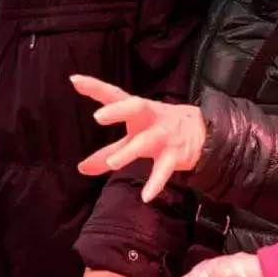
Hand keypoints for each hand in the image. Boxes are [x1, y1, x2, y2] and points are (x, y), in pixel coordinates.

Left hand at [71, 75, 206, 202]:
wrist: (203, 132)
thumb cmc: (159, 129)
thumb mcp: (133, 137)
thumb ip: (107, 151)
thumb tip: (81, 168)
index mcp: (138, 110)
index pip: (115, 95)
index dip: (95, 88)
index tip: (74, 80)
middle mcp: (150, 119)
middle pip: (135, 107)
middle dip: (118, 110)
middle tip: (97, 117)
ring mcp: (163, 136)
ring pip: (146, 142)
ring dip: (128, 152)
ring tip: (111, 164)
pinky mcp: (175, 155)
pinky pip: (164, 169)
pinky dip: (156, 183)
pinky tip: (146, 196)